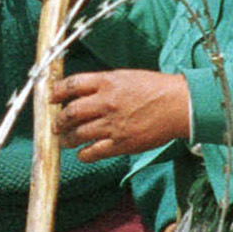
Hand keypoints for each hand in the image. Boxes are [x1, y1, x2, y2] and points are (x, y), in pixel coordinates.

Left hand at [50, 69, 190, 158]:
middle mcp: (106, 103)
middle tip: (57, 125)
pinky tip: (82, 153)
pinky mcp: (121, 143)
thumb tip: (82, 92)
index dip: (57, 93)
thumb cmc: (156, 88)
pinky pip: (93, 152)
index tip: (52, 99)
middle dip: (59, 121)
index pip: (72, 85)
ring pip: (78, 134)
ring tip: (66, 141)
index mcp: (107, 82)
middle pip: (71, 113)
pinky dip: (83, 154)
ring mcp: (112, 124)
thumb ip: (103, 83)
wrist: (180, 105)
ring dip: (68, 139)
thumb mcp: (126, 77)